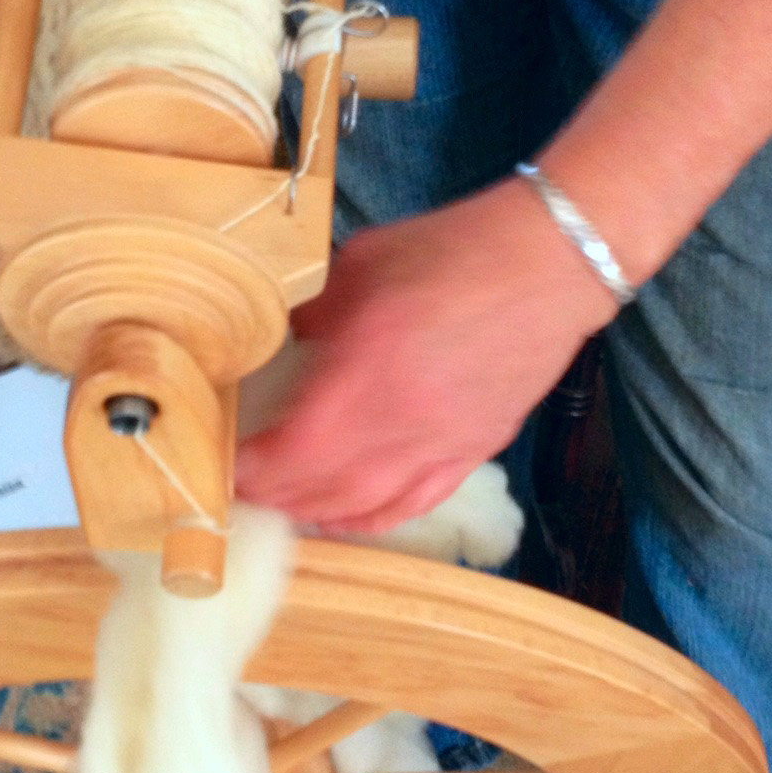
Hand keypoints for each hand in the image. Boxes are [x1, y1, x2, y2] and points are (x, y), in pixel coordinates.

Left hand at [234, 177, 617, 532]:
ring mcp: (439, 446)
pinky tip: (344, 517)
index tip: (222, 466)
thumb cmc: (452, 253)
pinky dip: (371, 519)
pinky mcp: (470, 453)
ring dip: (314, 512)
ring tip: (282, 505)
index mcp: (365, 371)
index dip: (250, 471)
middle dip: (273, 495)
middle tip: (241, 487)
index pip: (291, 452)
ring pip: (363, 507)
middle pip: (320, 489)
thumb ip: (311, 315)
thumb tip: (275, 342)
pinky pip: (412, 505)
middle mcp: (400, 423)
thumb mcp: (357, 267)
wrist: (548, 264)